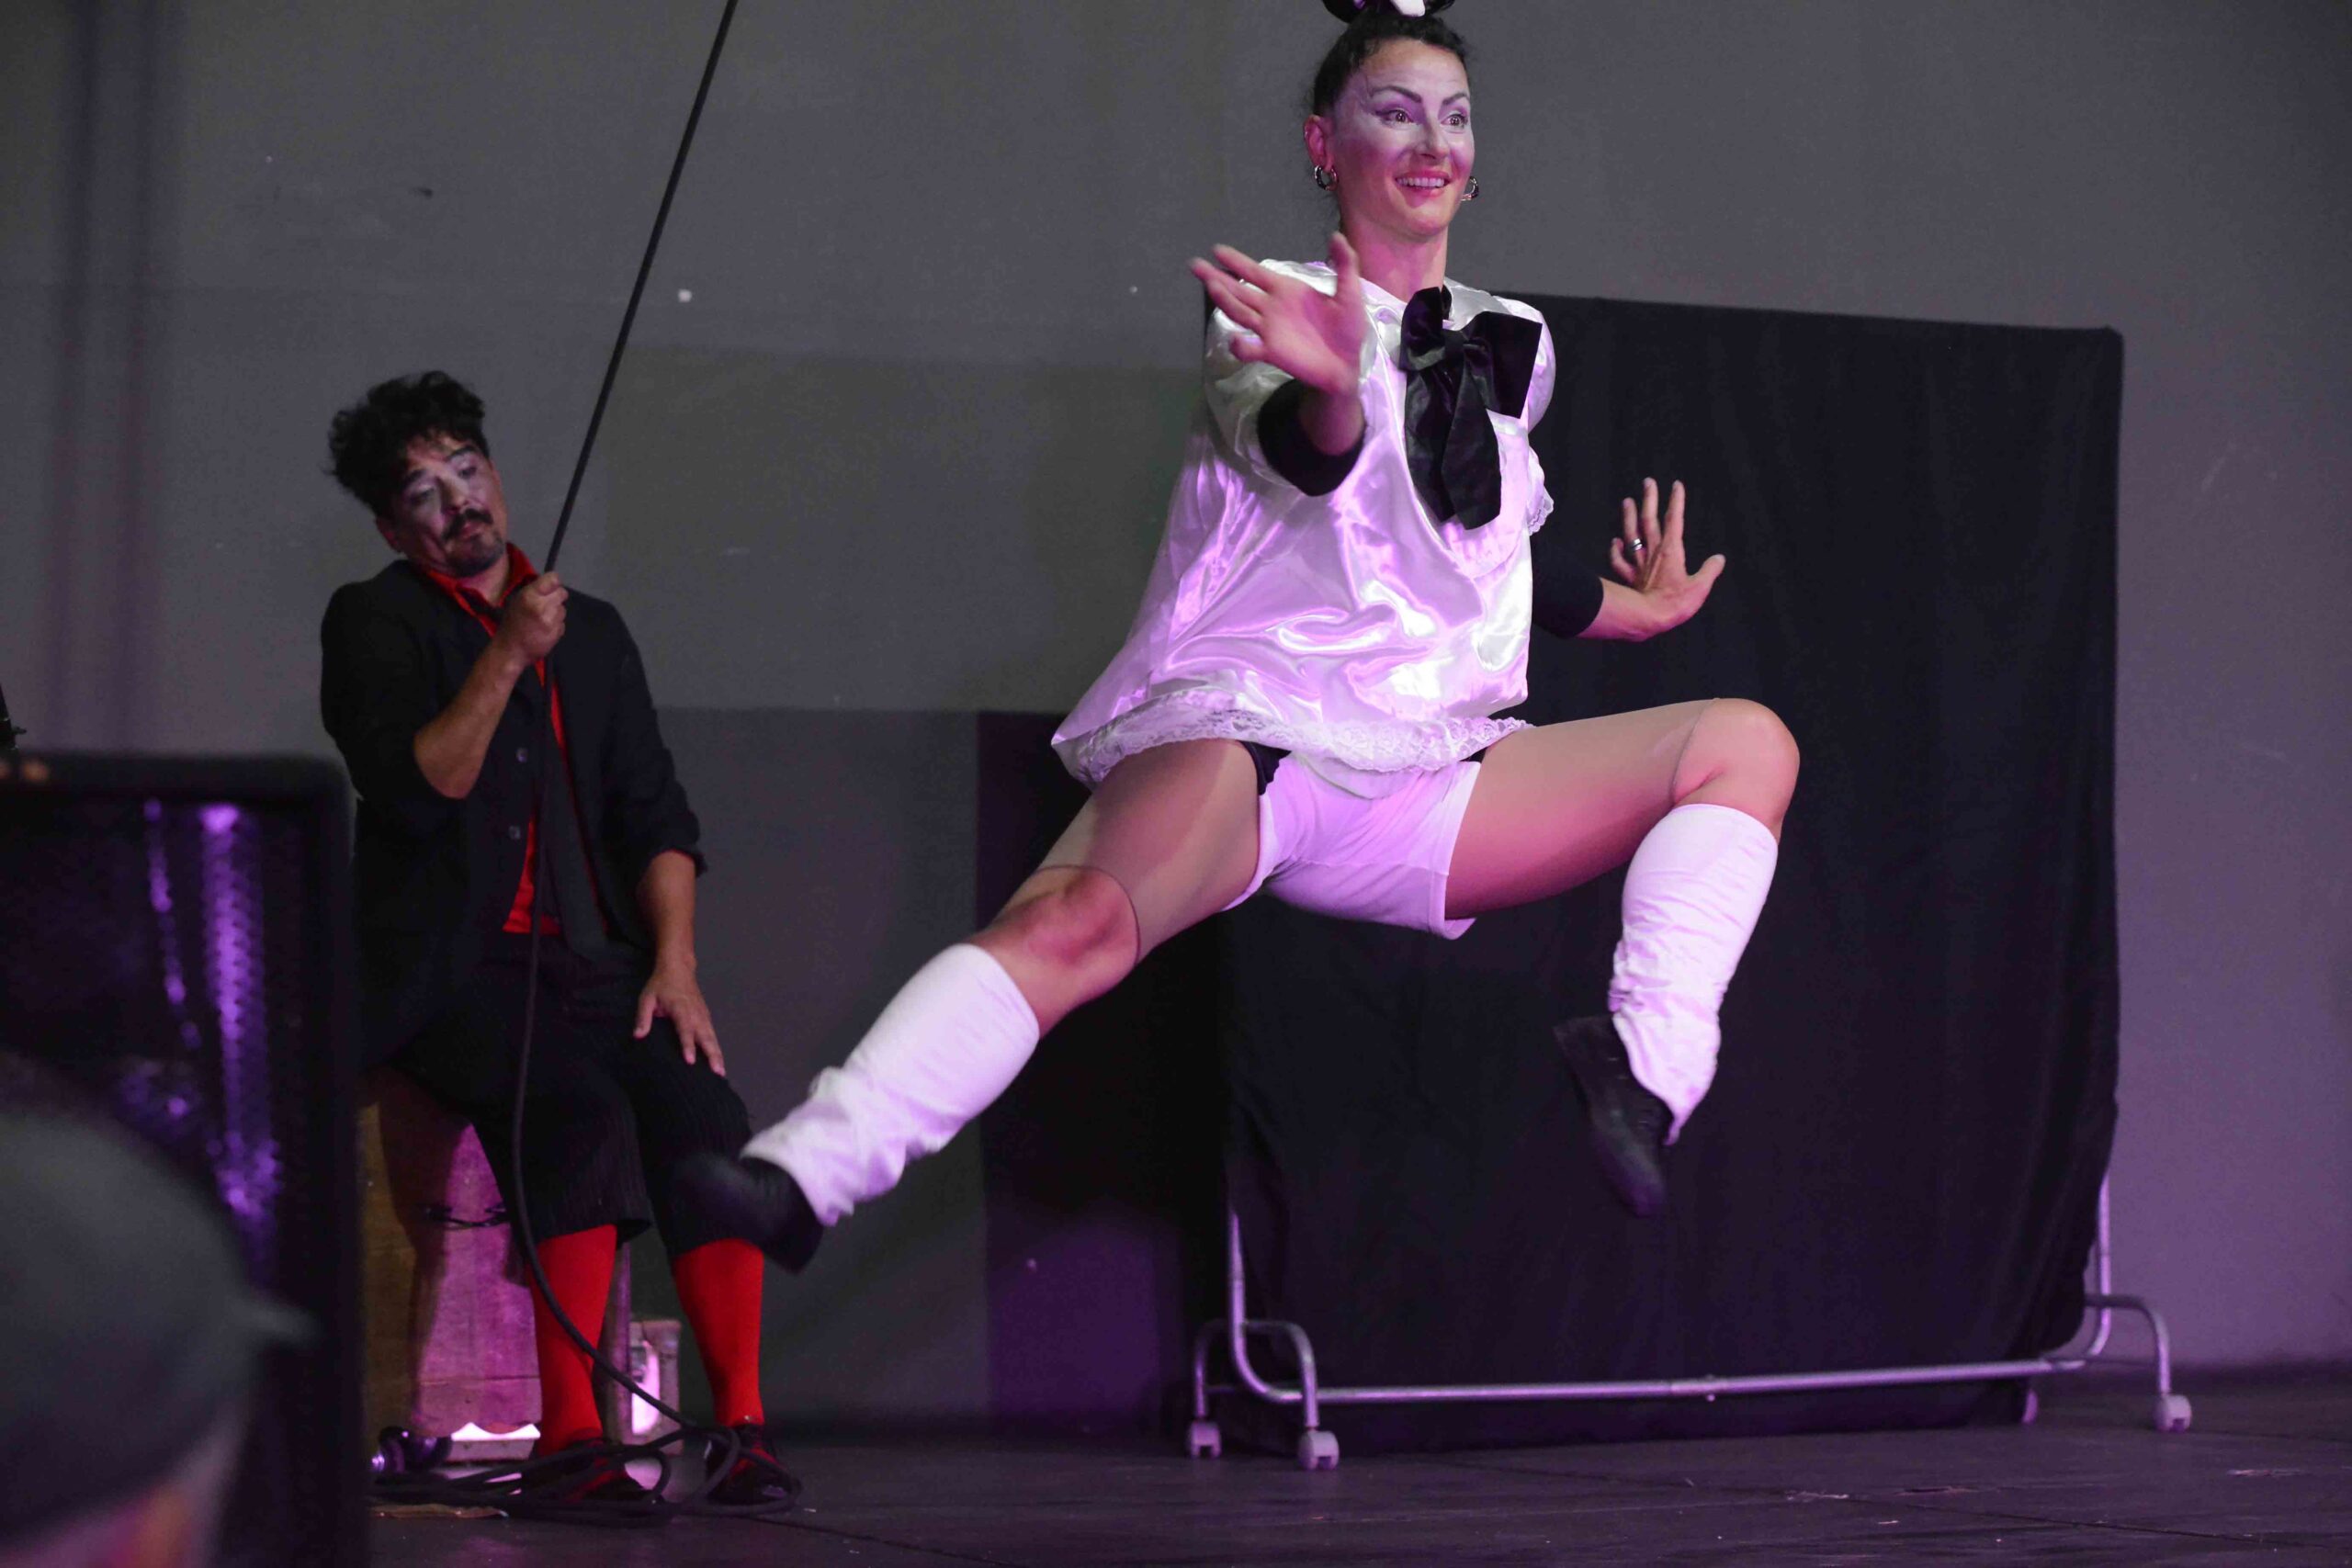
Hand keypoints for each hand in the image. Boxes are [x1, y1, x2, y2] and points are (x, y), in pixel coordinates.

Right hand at [496, 573, 566, 663]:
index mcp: (529, 596)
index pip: (553, 579)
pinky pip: (562, 623)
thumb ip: (534, 592)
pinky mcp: (557, 632)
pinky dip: (556, 626)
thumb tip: (550, 584)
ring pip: (563, 609)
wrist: (510, 651)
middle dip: (556, 598)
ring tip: (542, 620)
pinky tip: (545, 630)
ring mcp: (551, 620)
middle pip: (562, 593)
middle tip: (547, 604)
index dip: (553, 583)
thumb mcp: (517, 602)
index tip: (550, 588)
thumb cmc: (511, 626)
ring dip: (556, 612)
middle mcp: (542, 606)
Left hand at [636, 961, 724, 1075]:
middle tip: (717, 1072)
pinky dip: (717, 1047)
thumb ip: (643, 1017)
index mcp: (681, 1009)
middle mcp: (695, 1013)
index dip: (688, 1045)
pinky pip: (712, 1033)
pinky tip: (718, 1060)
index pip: (685, 1030)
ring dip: (717, 1054)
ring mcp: (703, 1014)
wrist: (678, 968)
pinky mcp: (705, 1016)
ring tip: (721, 1072)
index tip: (690, 1060)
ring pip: (712, 1036)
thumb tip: (638, 1035)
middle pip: (705, 1036)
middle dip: (712, 1054)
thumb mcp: (647, 997)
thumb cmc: (661, 984)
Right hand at [1188, 233, 1367, 397]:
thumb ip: (1344, 264)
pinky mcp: (1272, 352)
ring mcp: (1269, 330)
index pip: (1255, 272)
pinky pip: (1250, 348)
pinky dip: (1240, 345)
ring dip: (1225, 300)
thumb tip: (1336, 235)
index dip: (1236, 262)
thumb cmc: (1347, 328)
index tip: (1217, 250)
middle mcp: (1271, 307)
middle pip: (1238, 290)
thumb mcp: (1350, 292)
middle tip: (1195, 265)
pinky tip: (1235, 339)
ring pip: (1239, 312)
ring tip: (1211, 286)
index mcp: (1285, 289)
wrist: (1347, 364)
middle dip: (1216, 278)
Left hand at [1607, 478, 1724, 635]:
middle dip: (1649, 499)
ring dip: (1629, 517)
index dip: (1676, 501)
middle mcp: (1653, 552)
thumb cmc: (1674, 603)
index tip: (1676, 485)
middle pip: (1650, 520)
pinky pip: (1620, 561)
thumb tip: (1719, 559)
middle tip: (1647, 482)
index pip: (1675, 519)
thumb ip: (1710, 571)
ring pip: (1632, 535)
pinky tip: (1615, 541)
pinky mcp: (1630, 577)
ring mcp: (1639, 564)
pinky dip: (1616, 550)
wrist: (1647, 618)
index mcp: (1672, 550)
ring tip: (1627, 502)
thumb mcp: (1700, 587)